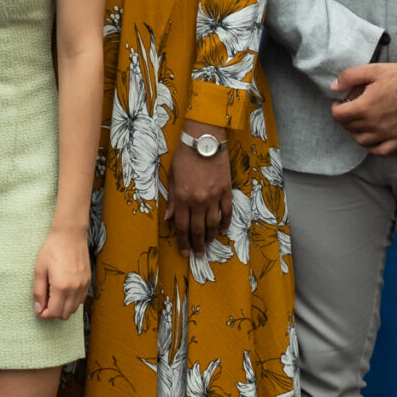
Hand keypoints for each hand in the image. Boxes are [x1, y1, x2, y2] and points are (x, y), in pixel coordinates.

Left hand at [31, 225, 92, 320]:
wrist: (70, 235)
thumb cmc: (53, 249)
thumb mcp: (40, 269)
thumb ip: (39, 291)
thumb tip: (38, 308)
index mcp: (61, 286)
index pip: (54, 312)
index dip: (44, 315)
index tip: (38, 310)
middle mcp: (75, 289)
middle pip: (65, 314)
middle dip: (53, 313)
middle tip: (44, 304)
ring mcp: (83, 286)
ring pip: (74, 309)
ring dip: (63, 308)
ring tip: (53, 297)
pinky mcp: (88, 281)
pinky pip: (81, 300)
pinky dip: (72, 301)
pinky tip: (63, 292)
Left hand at [167, 123, 232, 253]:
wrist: (204, 141)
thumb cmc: (184, 157)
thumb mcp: (172, 177)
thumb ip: (172, 199)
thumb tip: (169, 218)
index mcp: (182, 197)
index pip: (182, 226)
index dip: (183, 241)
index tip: (185, 252)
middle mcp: (198, 200)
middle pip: (198, 229)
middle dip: (197, 245)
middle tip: (199, 255)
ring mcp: (214, 197)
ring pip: (213, 224)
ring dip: (211, 237)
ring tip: (209, 245)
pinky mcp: (226, 191)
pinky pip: (227, 212)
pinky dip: (225, 223)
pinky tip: (223, 230)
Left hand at [329, 62, 396, 155]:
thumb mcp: (373, 70)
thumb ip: (349, 77)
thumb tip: (333, 87)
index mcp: (364, 107)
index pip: (338, 116)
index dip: (335, 108)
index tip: (340, 103)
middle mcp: (374, 124)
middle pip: (349, 128)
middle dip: (346, 118)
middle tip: (351, 110)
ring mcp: (387, 134)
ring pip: (361, 141)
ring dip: (357, 132)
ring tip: (361, 123)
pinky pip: (380, 151)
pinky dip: (373, 148)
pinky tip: (373, 139)